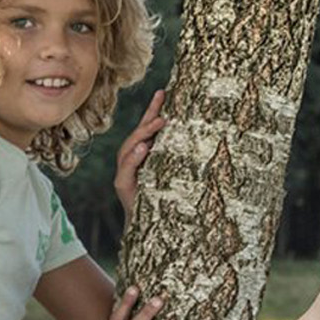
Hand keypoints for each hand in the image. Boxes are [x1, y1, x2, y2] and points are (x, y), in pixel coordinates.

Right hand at [114, 90, 166, 217]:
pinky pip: (126, 168)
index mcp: (143, 155)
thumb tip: (196, 138)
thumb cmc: (163, 201)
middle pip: (137, 133)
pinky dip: (134, 157)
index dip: (153, 109)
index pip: (147, 128)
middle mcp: (131, 160)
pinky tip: (143, 148)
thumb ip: (176, 157)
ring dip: (143, 133)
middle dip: (149, 117)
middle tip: (163, 102)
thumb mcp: (172, 176)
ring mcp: (124, 172)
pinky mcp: (122, 185)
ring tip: (158, 122)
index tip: (163, 91)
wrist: (149, 228)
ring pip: (129, 147)